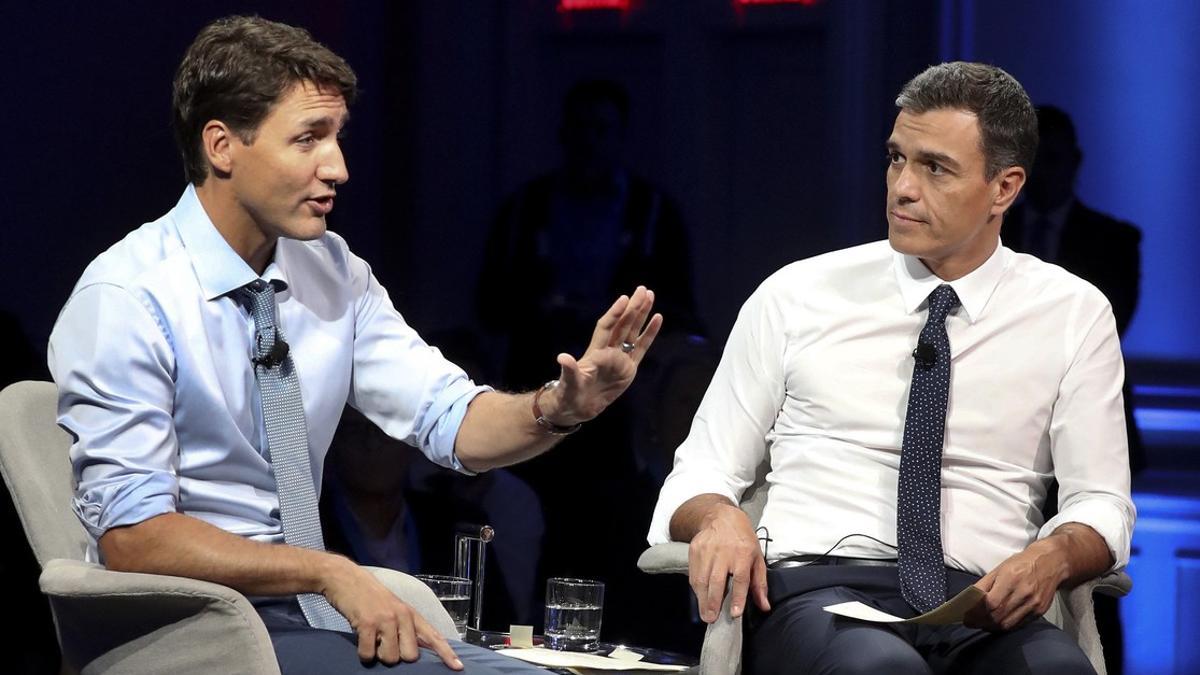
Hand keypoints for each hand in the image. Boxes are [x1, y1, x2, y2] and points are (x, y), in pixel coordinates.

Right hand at [321, 557, 462, 668]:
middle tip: (383, 643)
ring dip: (378, 655)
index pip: (433, 636)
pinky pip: (368, 655)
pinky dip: (363, 654)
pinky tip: (360, 639)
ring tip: (370, 637)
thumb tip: (417, 652)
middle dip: (396, 656)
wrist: (346, 578)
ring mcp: (385, 619)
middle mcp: (402, 616)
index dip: (446, 653)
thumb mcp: (394, 608)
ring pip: (390, 658)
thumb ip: (407, 628)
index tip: (458, 667)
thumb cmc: (369, 597)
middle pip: (410, 656)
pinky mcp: (367, 623)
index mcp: (411, 614)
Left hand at [541, 285, 662, 423]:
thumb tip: (562, 358)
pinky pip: (641, 348)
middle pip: (623, 325)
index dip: (614, 314)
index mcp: (595, 352)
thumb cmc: (569, 394)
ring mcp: (620, 358)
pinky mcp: (629, 369)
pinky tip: (657, 318)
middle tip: (642, 289)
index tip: (623, 299)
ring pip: (633, 331)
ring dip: (641, 314)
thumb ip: (569, 370)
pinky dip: (649, 333)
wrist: (577, 407)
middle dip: (632, 307)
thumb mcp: (569, 383)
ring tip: (650, 296)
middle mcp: (608, 351)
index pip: (606, 328)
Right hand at [688, 502, 769, 622]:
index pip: (741, 578)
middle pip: (717, 580)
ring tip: (705, 613)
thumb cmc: (743, 540)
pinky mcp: (695, 549)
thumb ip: (759, 584)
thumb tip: (764, 606)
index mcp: (743, 553)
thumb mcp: (757, 558)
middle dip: (714, 602)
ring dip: (703, 599)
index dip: (738, 597)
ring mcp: (707, 549)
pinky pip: (693, 573)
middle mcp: (724, 551)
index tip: (734, 613)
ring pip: (702, 578)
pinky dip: (696, 588)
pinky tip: (700, 597)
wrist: (722, 517)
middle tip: (712, 619)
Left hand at [964, 539, 1068, 631]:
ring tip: (981, 623)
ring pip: (1008, 623)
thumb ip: (984, 585)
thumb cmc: (1022, 563)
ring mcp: (1033, 604)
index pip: (991, 603)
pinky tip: (996, 623)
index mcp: (1011, 578)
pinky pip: (1019, 624)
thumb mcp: (999, 569)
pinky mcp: (1040, 611)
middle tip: (970, 622)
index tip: (966, 616)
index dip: (976, 612)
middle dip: (981, 622)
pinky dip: (1005, 625)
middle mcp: (1024, 593)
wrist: (1051, 562)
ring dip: (991, 626)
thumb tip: (969, 599)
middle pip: (998, 616)